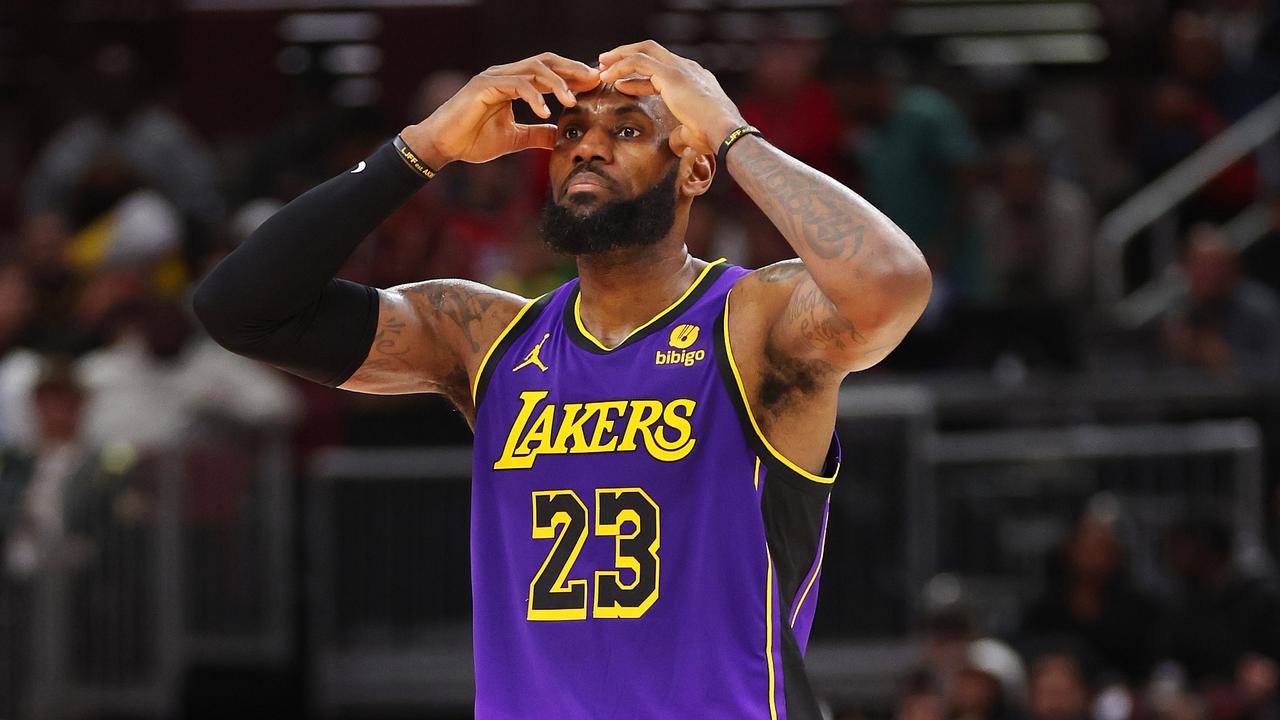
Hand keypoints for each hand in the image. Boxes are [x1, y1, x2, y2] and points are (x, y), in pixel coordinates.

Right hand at [403, 53, 599, 167]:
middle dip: (572, 70)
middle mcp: (505, 74)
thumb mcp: (514, 138)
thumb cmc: (472, 140)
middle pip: (546, 61)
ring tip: (573, 101)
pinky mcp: (484, 86)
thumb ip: (536, 134)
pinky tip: (545, 111)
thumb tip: (559, 137)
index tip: (594, 86)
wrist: (443, 145)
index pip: (548, 71)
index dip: (571, 75)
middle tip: (594, 82)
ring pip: (534, 69)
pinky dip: (534, 96)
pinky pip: (516, 84)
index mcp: (512, 83)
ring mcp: (494, 77)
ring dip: (557, 83)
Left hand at [597, 40, 746, 157]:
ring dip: (620, 56)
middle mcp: (688, 68)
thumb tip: (676, 143)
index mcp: (696, 80)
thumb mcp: (694, 135)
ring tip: (602, 66)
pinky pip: (638, 62)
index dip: (640, 79)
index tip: (622, 85)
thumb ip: (681, 134)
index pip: (662, 72)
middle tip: (607, 64)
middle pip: (652, 52)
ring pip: (643, 51)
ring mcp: (680, 68)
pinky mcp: (670, 74)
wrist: (725, 131)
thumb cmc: (714, 137)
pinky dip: (620, 67)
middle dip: (627, 55)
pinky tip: (607, 77)